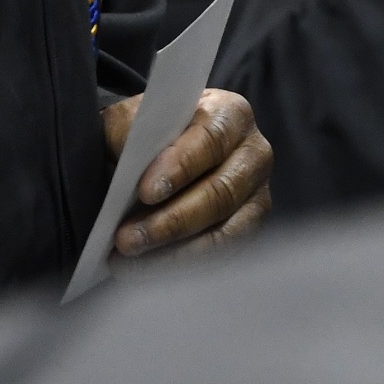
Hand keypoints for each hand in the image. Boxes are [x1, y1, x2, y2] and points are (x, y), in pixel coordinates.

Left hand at [105, 88, 271, 261]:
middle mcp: (253, 153)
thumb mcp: (136, 119)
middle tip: (126, 239)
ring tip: (129, 261)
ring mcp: (257, 195)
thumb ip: (128, 131)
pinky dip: (184, 266)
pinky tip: (149, 269)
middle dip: (171, 221)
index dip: (179, 166)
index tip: (146, 191)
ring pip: (225, 232)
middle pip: (220, 193)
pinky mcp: (250, 228)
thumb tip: (126, 158)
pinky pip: (223, 255)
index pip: (210, 139)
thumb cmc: (154, 133)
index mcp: (229, 114)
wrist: (168, 151)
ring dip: (174, 252)